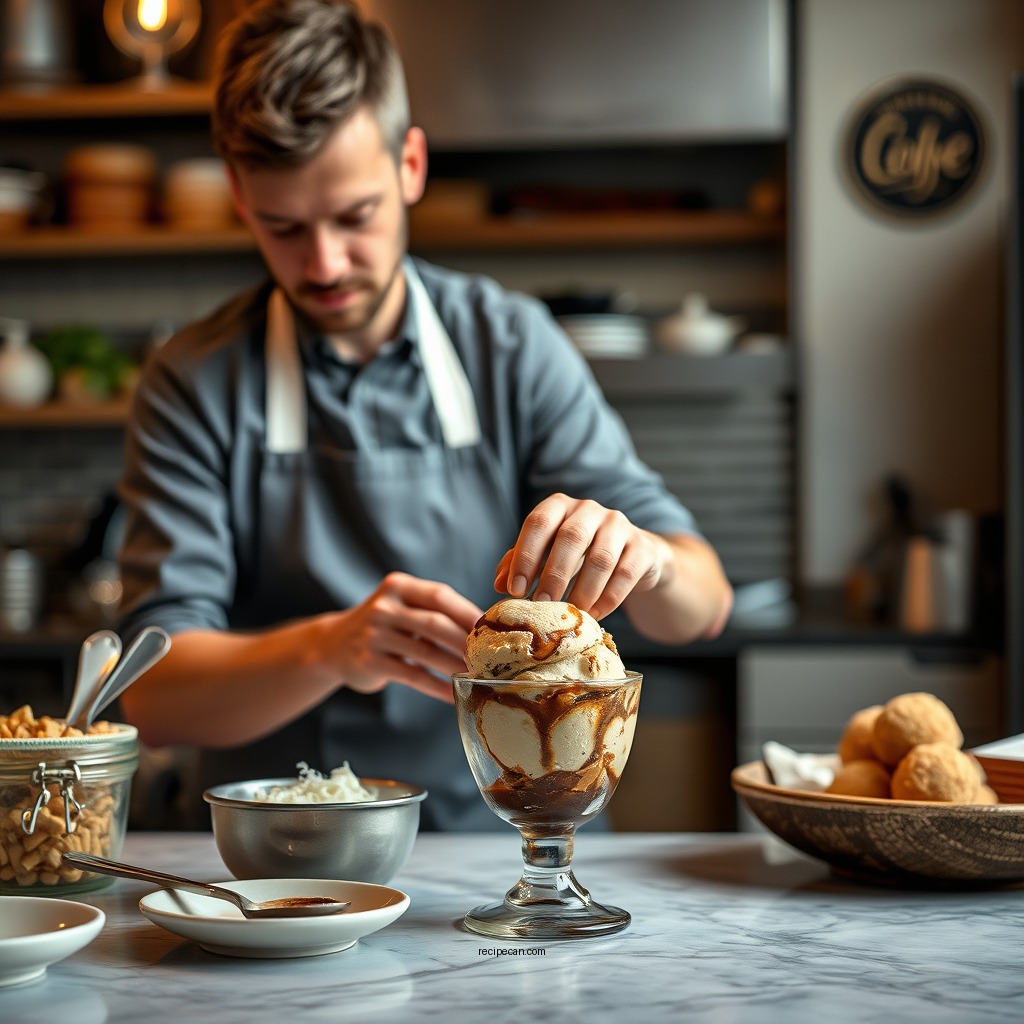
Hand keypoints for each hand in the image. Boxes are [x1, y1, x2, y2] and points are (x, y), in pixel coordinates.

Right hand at [332, 573, 481, 702]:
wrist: (334, 645)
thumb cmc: (385, 625)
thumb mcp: (402, 606)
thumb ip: (434, 610)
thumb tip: (484, 627)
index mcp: (398, 586)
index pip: (440, 596)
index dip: (468, 612)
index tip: (492, 629)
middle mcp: (383, 607)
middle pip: (435, 624)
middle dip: (466, 642)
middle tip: (490, 657)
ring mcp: (374, 635)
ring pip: (427, 653)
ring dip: (456, 666)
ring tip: (478, 676)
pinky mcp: (370, 662)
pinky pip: (414, 676)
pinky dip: (438, 687)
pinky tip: (455, 694)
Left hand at [493, 493, 669, 619]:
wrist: (631, 556)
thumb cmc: (578, 556)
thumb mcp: (547, 555)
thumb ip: (520, 564)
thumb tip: (499, 584)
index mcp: (559, 506)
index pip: (538, 523)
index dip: (524, 556)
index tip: (515, 591)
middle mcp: (589, 509)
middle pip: (570, 537)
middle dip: (554, 574)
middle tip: (542, 604)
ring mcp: (619, 525)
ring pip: (601, 558)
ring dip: (583, 590)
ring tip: (572, 615)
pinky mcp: (642, 546)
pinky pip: (625, 573)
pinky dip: (609, 598)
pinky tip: (596, 615)